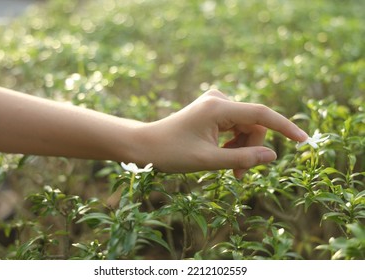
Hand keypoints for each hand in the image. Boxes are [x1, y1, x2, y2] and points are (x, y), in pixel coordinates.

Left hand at [135, 90, 307, 176]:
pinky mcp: (213, 109)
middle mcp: (219, 99)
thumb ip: (242, 159)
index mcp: (218, 107)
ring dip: (241, 148)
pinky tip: (222, 155)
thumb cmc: (171, 153)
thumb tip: (273, 156)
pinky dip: (234, 143)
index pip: (261, 114)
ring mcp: (216, 103)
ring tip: (229, 170)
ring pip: (245, 127)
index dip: (285, 127)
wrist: (146, 144)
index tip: (303, 140)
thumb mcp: (209, 161)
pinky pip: (235, 126)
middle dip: (250, 149)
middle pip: (253, 124)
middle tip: (238, 175)